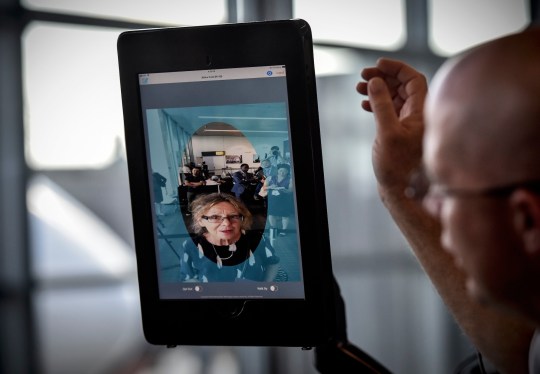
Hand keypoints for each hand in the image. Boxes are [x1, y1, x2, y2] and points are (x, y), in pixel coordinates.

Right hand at [357, 58, 427, 202]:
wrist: (402, 192)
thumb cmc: (398, 167)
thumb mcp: (387, 133)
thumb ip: (382, 105)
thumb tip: (376, 82)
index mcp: (422, 112)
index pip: (413, 79)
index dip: (396, 68)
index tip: (377, 65)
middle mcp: (419, 116)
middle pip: (403, 86)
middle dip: (383, 78)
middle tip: (364, 75)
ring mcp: (410, 124)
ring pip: (395, 98)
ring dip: (378, 90)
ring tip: (359, 88)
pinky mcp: (401, 133)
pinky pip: (391, 111)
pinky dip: (378, 104)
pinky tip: (364, 105)